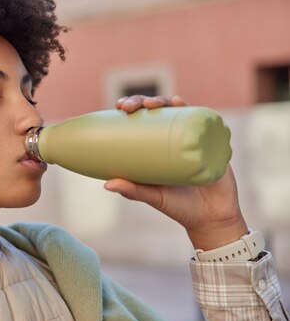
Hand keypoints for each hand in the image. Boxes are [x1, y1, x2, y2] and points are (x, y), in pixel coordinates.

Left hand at [104, 95, 247, 250]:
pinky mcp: (212, 143)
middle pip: (158, 111)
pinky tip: (179, 102)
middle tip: (131, 106)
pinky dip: (191, 109)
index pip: (142, 120)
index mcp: (157, 147)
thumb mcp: (154, 197)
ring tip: (153, 104)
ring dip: (164, 101)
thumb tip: (106, 185)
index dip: (132, 107)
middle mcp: (174, 138)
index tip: (120, 106)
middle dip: (143, 101)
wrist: (213, 218)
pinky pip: (203, 122)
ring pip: (179, 112)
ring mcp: (193, 138)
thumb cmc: (179, 207)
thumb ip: (133, 191)